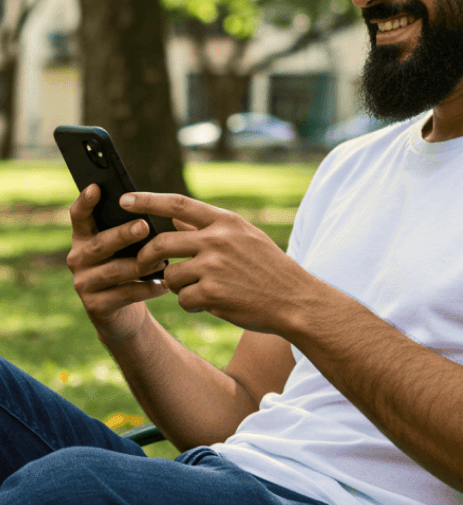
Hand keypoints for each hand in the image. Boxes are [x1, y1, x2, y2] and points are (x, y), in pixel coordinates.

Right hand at [67, 184, 168, 341]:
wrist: (125, 312)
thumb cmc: (132, 269)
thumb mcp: (130, 247)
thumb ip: (135, 229)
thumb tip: (161, 209)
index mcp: (85, 238)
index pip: (79, 216)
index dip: (85, 202)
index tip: (96, 187)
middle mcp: (78, 258)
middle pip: (100, 243)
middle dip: (122, 234)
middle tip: (144, 226)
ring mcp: (83, 283)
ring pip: (114, 270)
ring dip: (141, 264)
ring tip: (164, 261)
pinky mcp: (95, 306)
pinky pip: (124, 294)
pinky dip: (147, 288)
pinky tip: (164, 284)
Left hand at [125, 193, 307, 333]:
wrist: (294, 300)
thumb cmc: (268, 269)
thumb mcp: (245, 238)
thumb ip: (210, 229)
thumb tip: (174, 220)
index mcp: (226, 223)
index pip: (178, 205)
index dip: (147, 201)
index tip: (125, 199)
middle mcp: (218, 240)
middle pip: (161, 242)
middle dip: (146, 256)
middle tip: (144, 265)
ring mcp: (214, 267)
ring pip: (170, 275)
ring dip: (176, 286)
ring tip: (199, 289)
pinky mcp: (211, 293)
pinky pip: (182, 299)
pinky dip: (192, 304)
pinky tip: (213, 303)